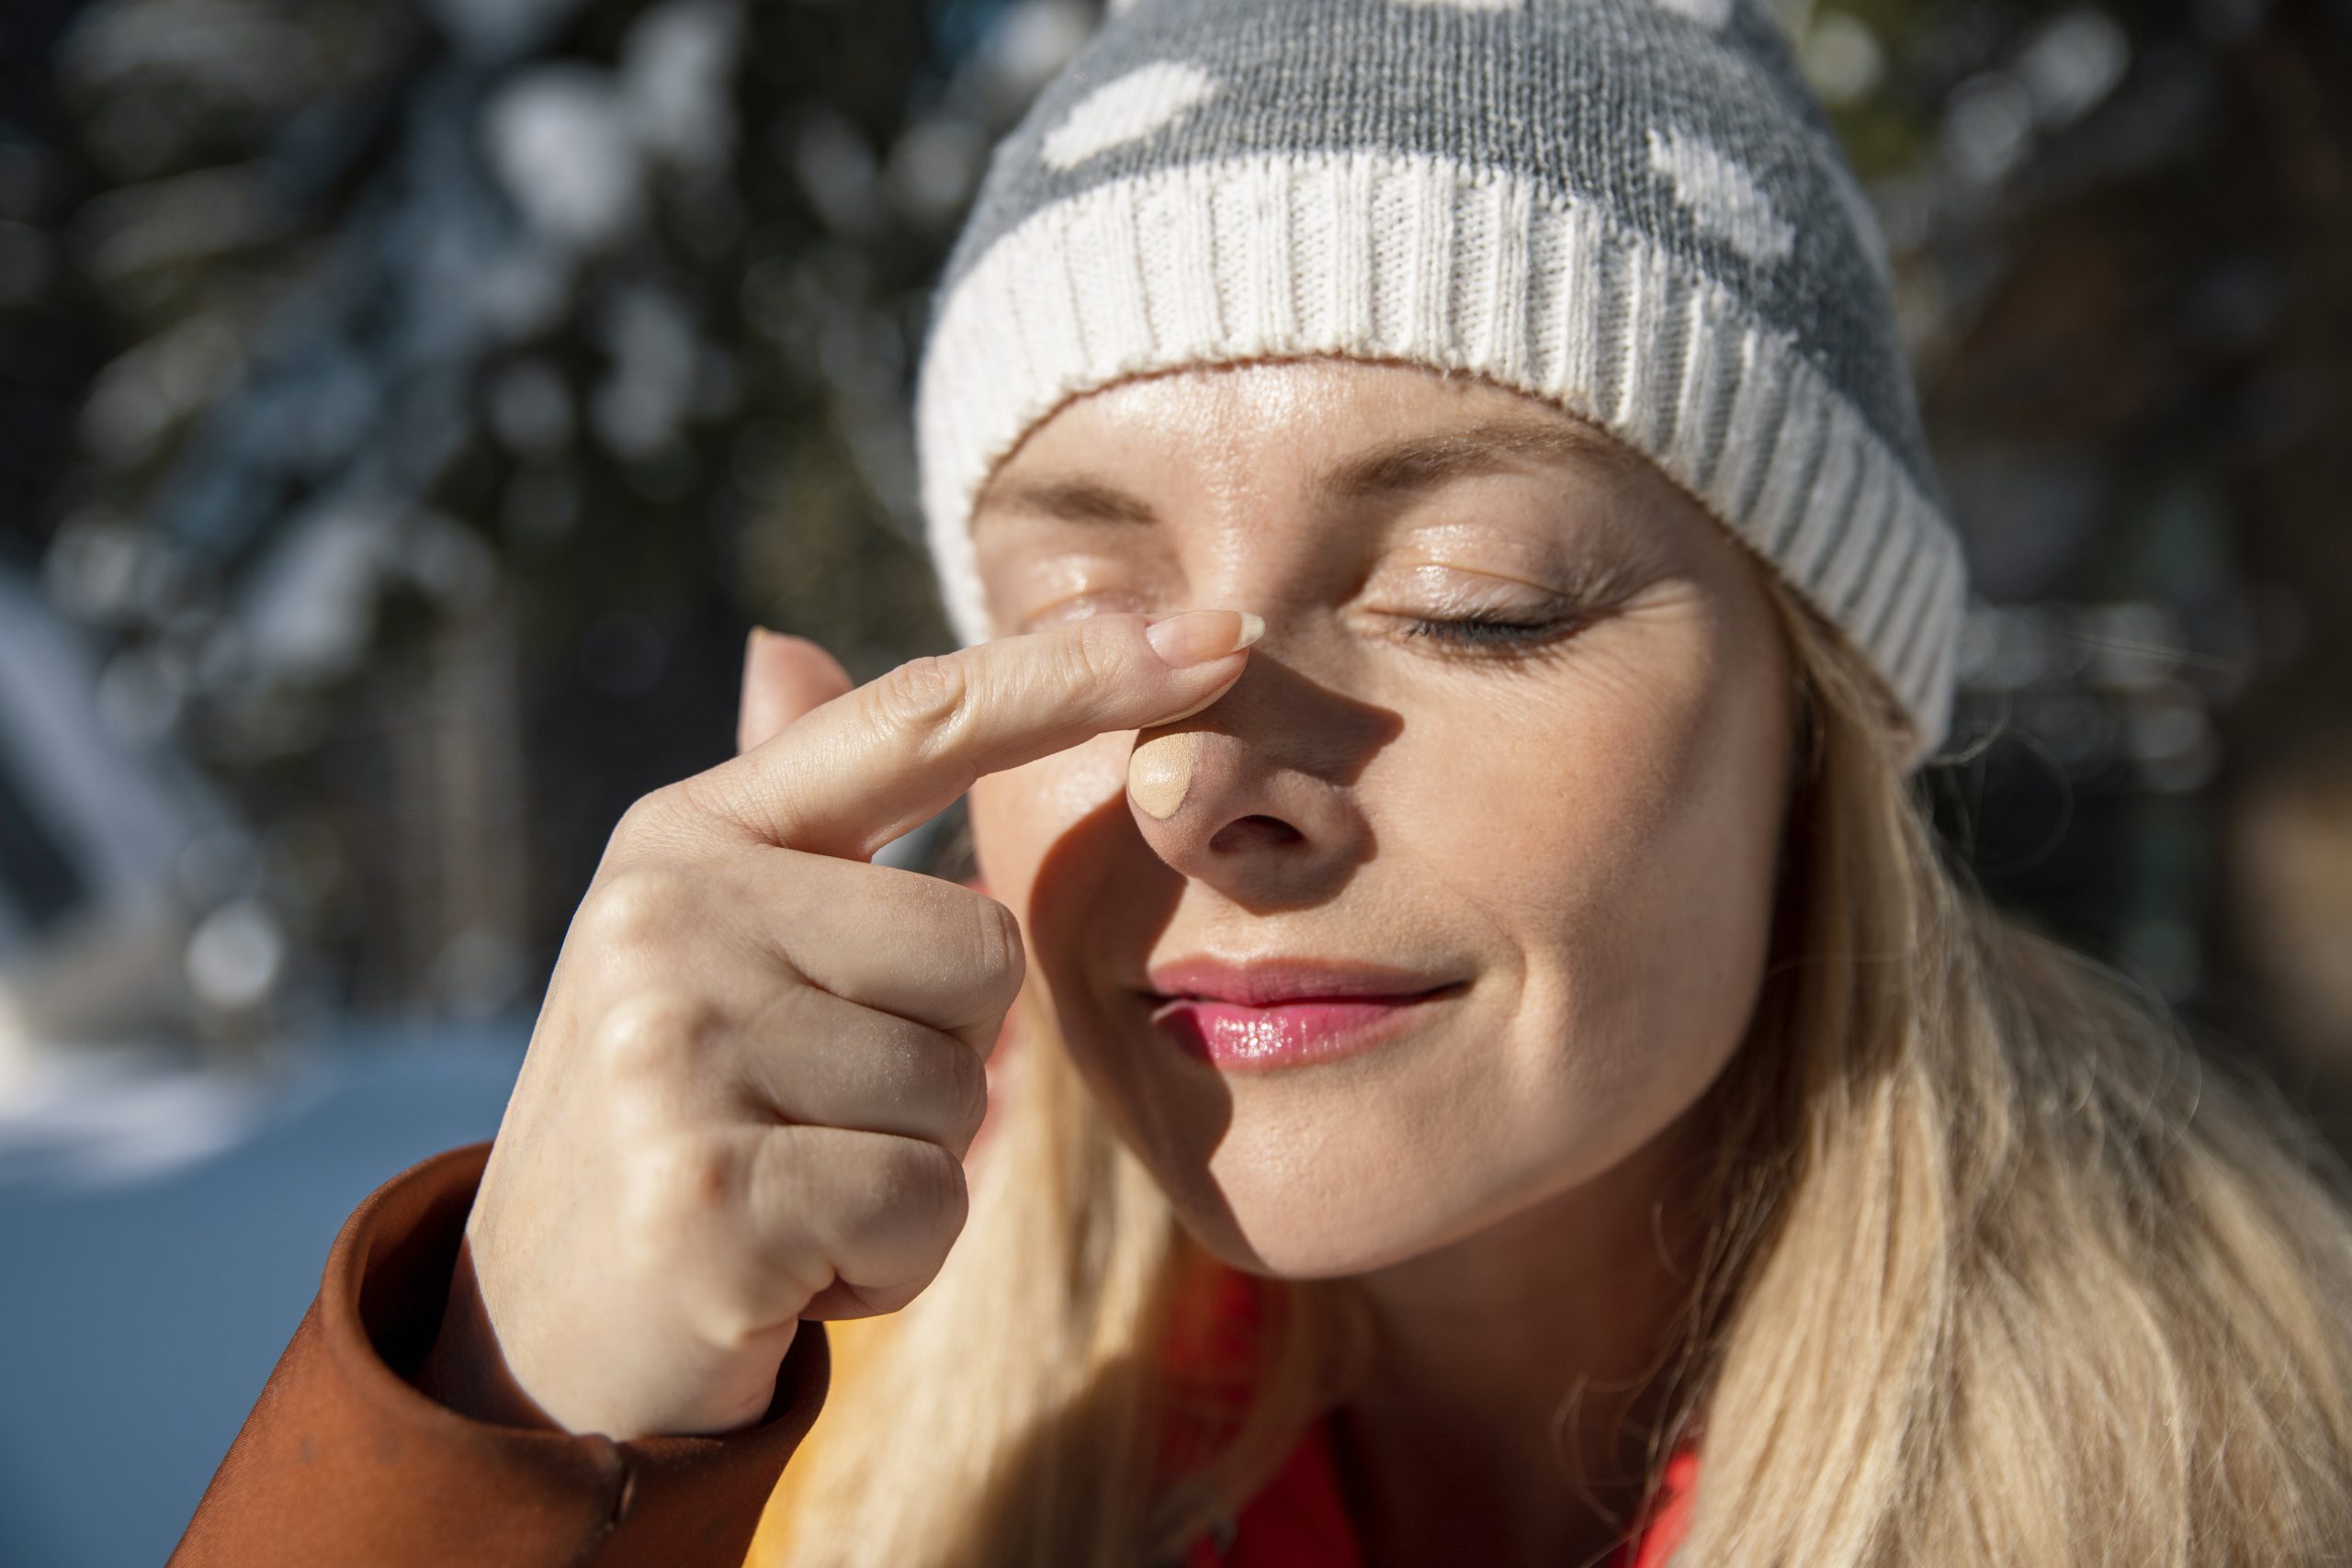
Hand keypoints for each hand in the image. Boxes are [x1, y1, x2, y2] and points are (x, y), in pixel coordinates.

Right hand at [416, 609, 1259, 1437]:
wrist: (536, 1336)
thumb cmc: (674, 1118)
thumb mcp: (704, 941)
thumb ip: (784, 814)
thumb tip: (784, 645)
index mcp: (695, 836)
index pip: (920, 718)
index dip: (1078, 671)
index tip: (1224, 630)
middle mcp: (673, 913)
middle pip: (985, 955)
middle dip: (940, 1064)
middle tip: (810, 1120)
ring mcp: (677, 1046)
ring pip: (962, 1094)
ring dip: (910, 1173)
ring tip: (791, 1190)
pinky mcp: (708, 1190)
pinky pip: (925, 1205)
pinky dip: (888, 1262)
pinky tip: (787, 1268)